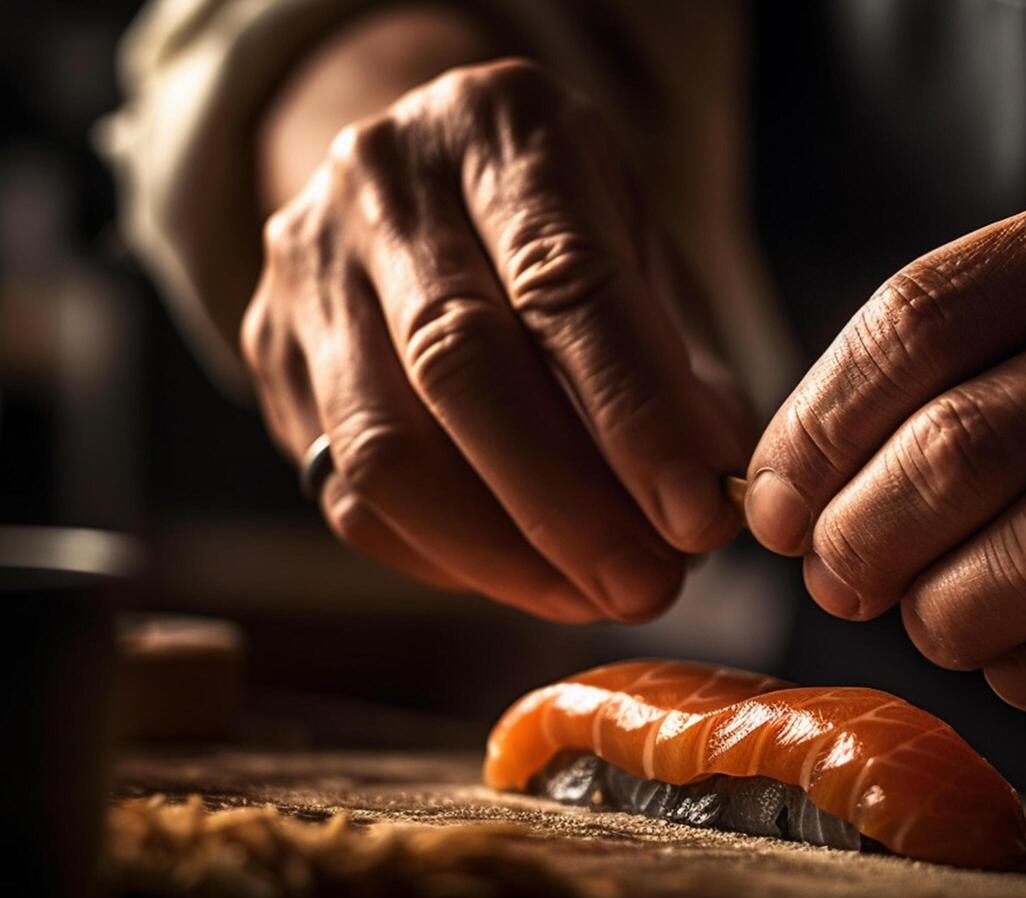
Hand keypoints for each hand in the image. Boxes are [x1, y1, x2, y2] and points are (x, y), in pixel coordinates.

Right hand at [243, 59, 748, 622]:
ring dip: (501, 552)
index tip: (696, 514)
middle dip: (566, 503)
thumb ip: (681, 363)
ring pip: (384, 447)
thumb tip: (712, 494)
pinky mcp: (268, 356)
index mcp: (501, 129)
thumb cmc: (558, 225)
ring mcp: (307, 269)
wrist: (418, 172)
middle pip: (459, 367)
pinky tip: (526, 578)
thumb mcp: (640, 250)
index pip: (564, 282)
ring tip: (595, 596)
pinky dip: (445, 558)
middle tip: (650, 584)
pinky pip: (346, 492)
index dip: (634, 413)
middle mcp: (383, 183)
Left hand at [746, 143, 1025, 722]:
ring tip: (931, 618)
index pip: (926, 315)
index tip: (773, 497)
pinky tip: (1024, 660)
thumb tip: (811, 461)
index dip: (816, 424)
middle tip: (835, 576)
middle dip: (858, 534)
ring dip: (942, 611)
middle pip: (964, 445)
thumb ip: (1011, 325)